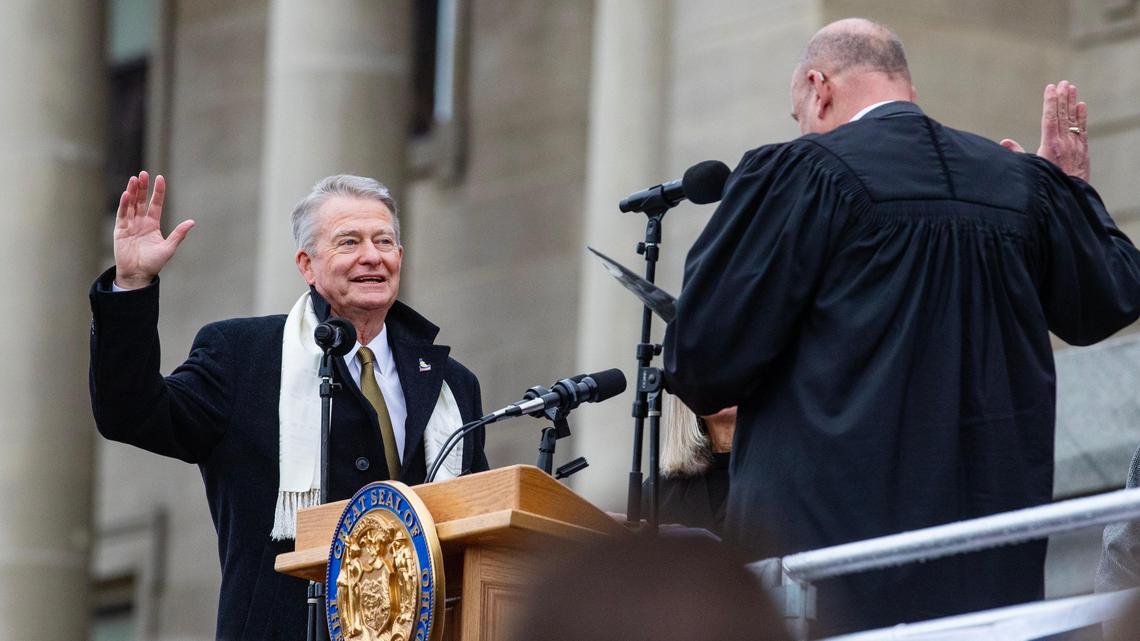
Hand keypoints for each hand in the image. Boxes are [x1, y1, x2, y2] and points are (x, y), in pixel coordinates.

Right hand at [113, 171, 194, 288]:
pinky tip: (126, 194)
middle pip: (141, 200)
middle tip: (143, 174)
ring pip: (131, 204)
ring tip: (134, 179)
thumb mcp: (169, 248)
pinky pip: (122, 215)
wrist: (138, 275)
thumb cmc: (154, 263)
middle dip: (142, 187)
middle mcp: (141, 222)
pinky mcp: (120, 230)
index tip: (159, 177)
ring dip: (132, 192)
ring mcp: (130, 225)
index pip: (156, 203)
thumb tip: (192, 222)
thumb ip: (179, 234)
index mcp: (153, 224)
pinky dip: (124, 204)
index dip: (157, 191)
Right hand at [1000, 80, 1088, 180]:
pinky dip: (1081, 117)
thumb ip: (1017, 154)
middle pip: (1063, 115)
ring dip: (1071, 102)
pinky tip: (1081, 106)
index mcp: (1050, 145)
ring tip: (1071, 88)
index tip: (1050, 88)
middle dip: (1062, 98)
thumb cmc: (1047, 183)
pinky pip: (1081, 129)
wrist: (1069, 196)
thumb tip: (1004, 142)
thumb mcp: (1030, 169)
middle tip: (1063, 83)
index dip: (1050, 102)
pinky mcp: (1082, 150)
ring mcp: (1075, 145)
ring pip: (1073, 119)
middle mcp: (1064, 142)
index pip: (1050, 118)